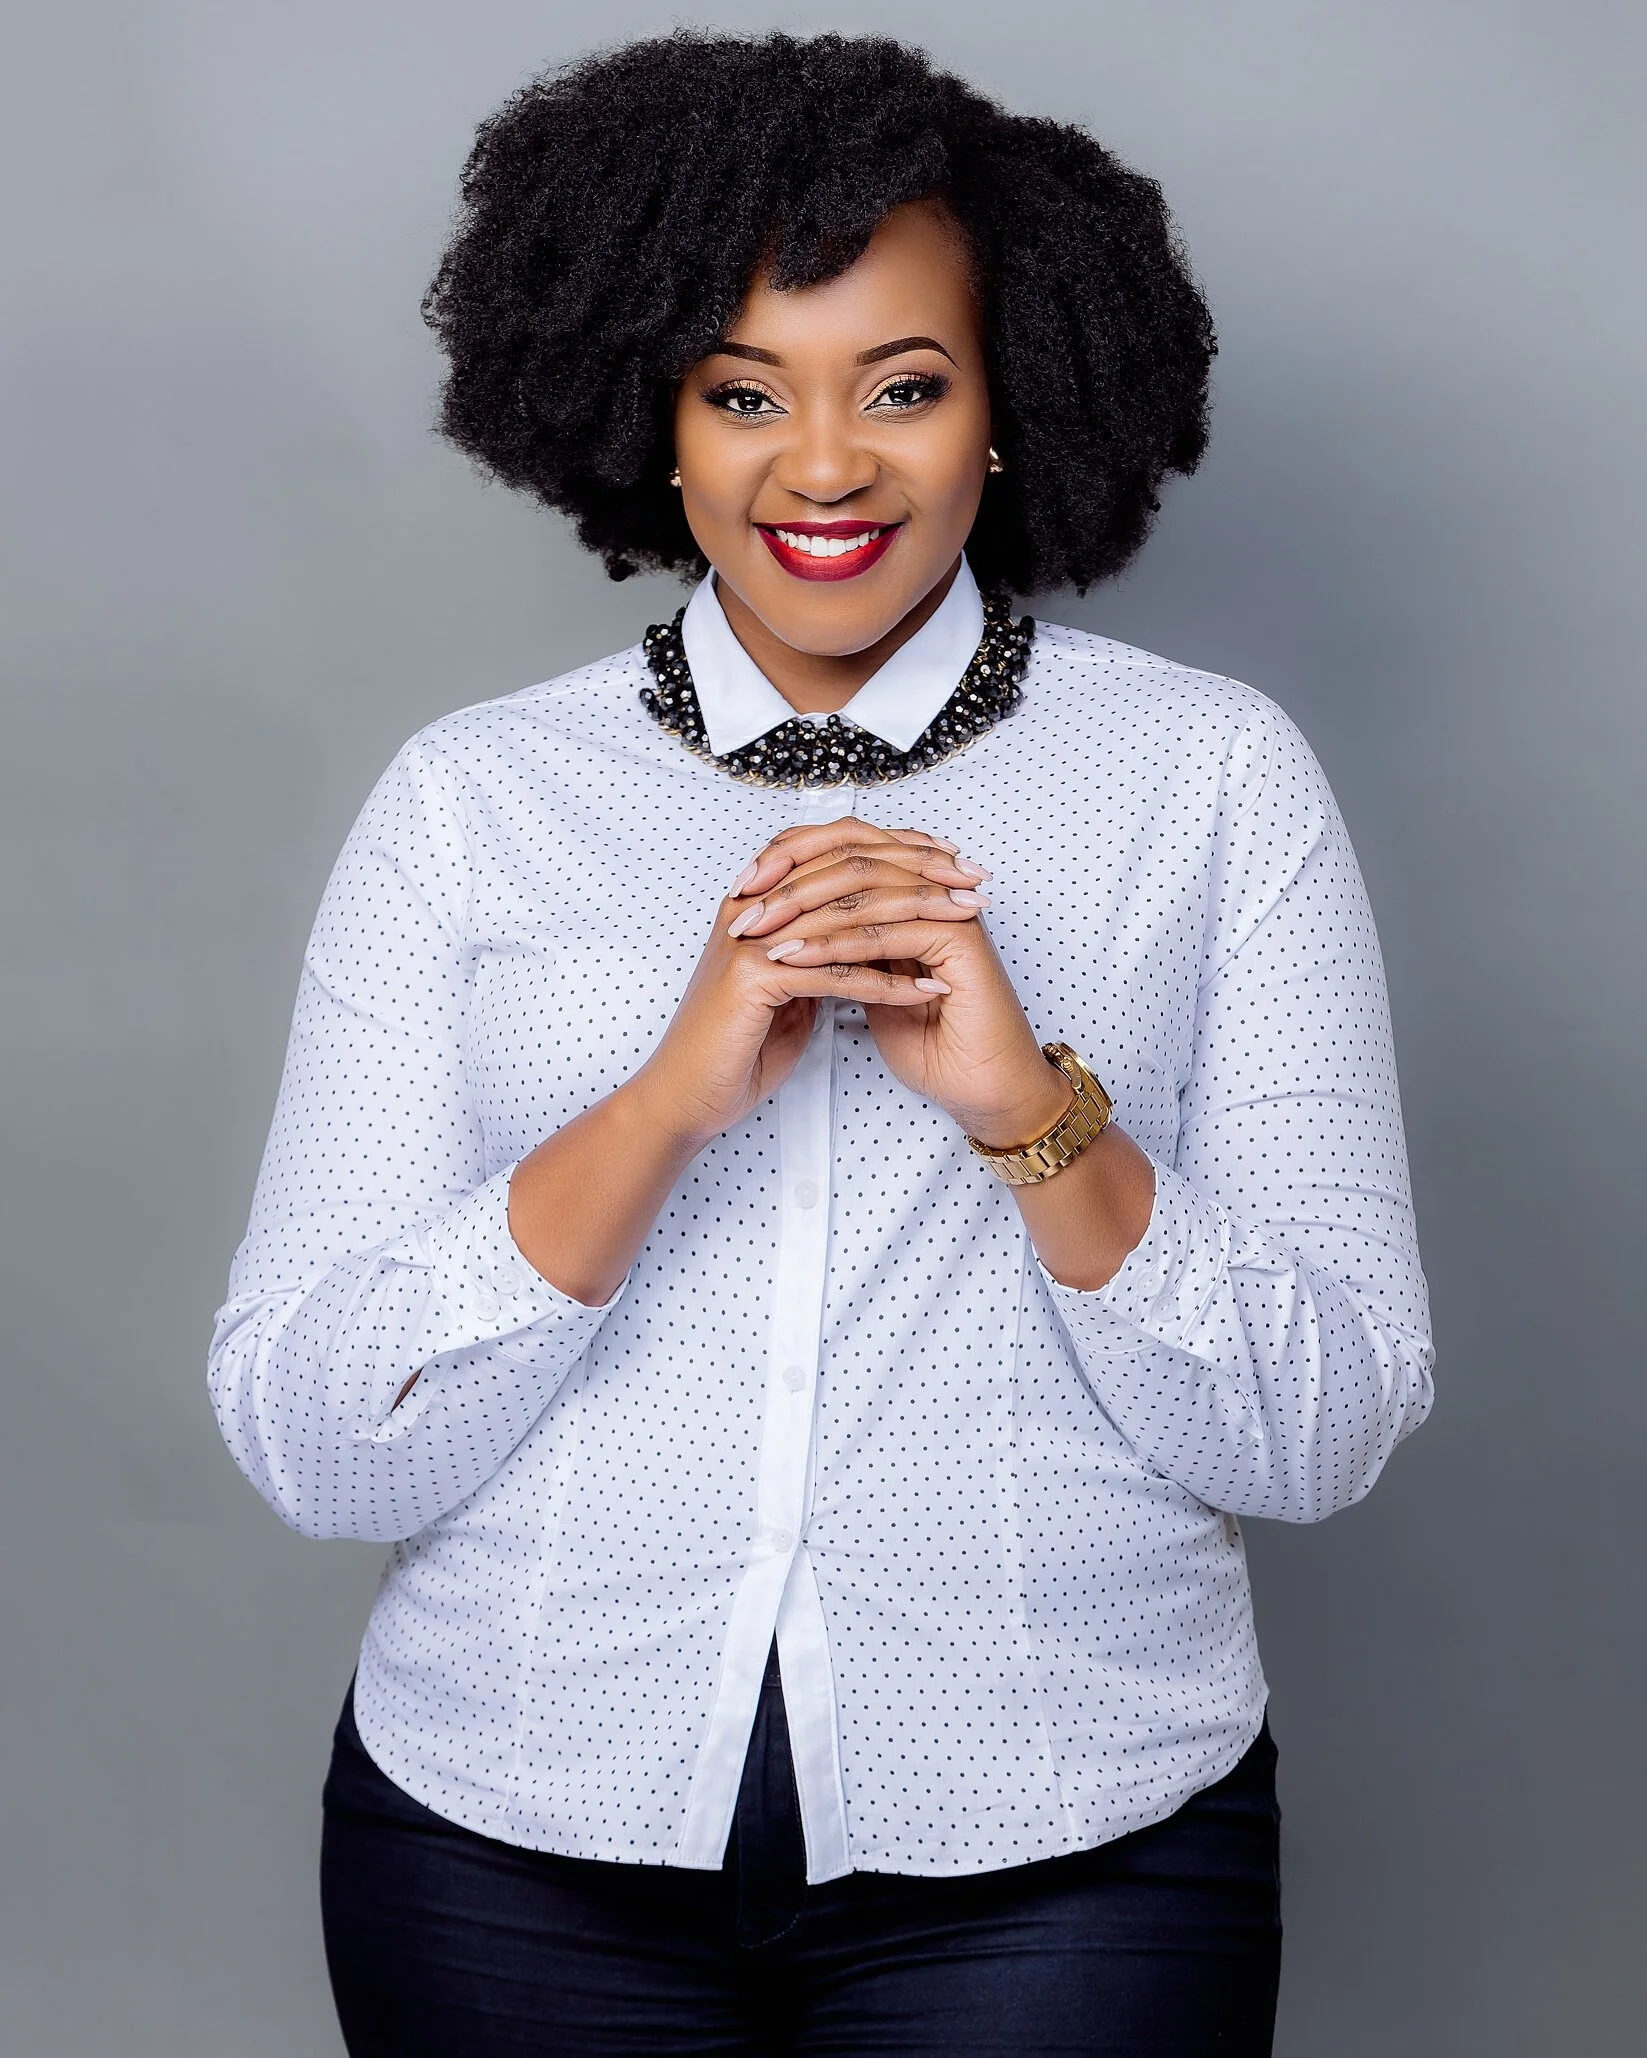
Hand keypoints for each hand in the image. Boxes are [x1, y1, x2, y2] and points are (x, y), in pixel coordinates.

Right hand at [628, 825, 988, 1152]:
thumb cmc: (732, 1049)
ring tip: (967, 924)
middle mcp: (752, 905)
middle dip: (920, 873)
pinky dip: (889, 982)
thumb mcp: (785, 990)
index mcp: (758, 897)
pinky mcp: (753, 978)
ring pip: (848, 916)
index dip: (899, 849)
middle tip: (973, 882)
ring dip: (917, 919)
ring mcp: (750, 938)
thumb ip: (814, 957)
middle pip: (848, 870)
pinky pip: (836, 973)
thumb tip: (853, 943)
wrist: (685, 1096)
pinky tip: (930, 988)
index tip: (953, 860)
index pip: (837, 851)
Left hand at [723, 818, 1075, 1147]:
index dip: (793, 864)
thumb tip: (796, 931)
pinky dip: (836, 945)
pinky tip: (795, 959)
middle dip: (790, 879)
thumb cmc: (935, 1048)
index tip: (742, 886)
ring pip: (866, 890)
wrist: (982, 1090)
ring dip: (804, 910)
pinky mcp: (959, 939)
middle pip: (854, 858)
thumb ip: (847, 954)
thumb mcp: (872, 989)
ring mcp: (949, 910)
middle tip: (741, 899)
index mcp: (916, 894)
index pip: (849, 855)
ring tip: (757, 931)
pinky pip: (885, 931)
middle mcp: (934, 892)